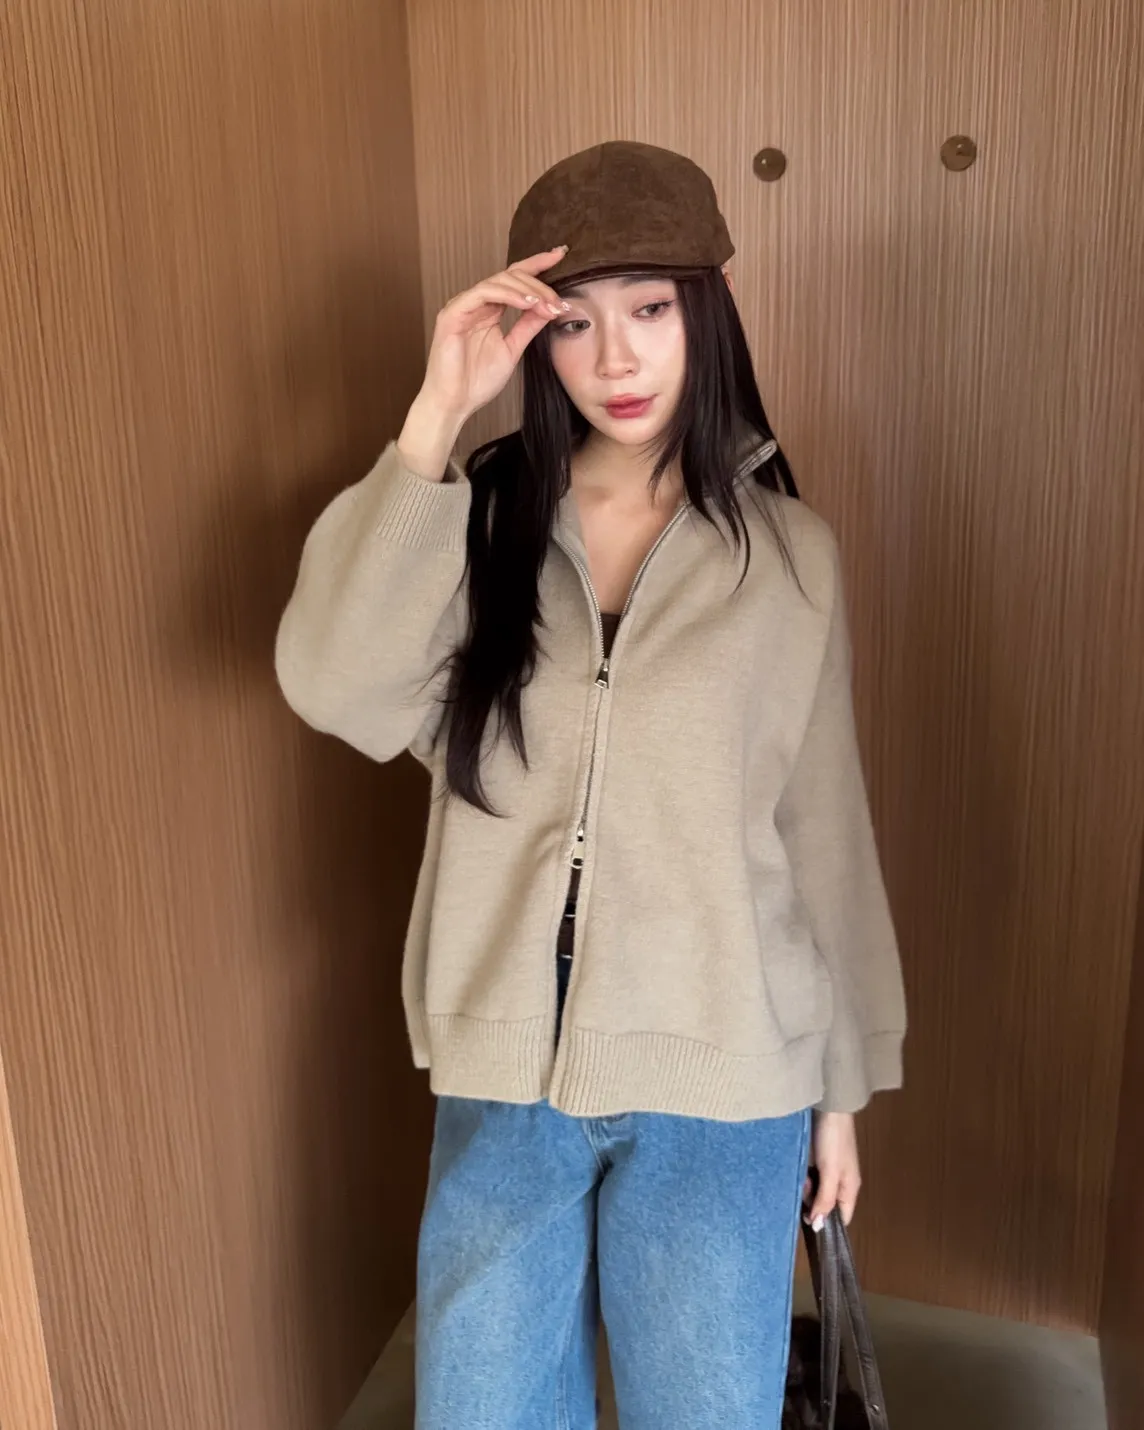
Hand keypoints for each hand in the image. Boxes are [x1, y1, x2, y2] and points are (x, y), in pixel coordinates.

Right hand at [397, 247, 568, 480]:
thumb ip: (528, 326)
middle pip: (510, 276)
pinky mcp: (453, 313)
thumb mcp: (513, 349)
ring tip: (547, 304)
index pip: (515, 279)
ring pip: (499, 281)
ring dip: (528, 290)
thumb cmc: (476, 381)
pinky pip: (482, 293)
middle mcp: (476, 303)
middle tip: (559, 302)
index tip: (560, 255)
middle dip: (539, 285)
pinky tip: (527, 304)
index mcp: (489, 310)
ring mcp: (463, 306)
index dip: (537, 265)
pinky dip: (507, 295)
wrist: (454, 403)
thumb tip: (550, 308)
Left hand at [804, 1111, 861, 1229]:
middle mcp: (842, 1182)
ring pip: (817, 1191)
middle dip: (813, 1202)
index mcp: (850, 1188)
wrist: (829, 1108)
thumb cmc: (833, 1141)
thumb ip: (825, 1199)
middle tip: (805, 1189)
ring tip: (803, 1176)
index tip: (809, 1220)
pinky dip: (805, 1176)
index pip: (842, 1217)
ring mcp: (831, 1170)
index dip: (827, 1222)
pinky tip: (801, 1169)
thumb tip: (820, 1225)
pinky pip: (812, 1177)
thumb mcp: (830, 1172)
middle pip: (827, 1205)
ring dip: (808, 1188)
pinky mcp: (820, 1160)